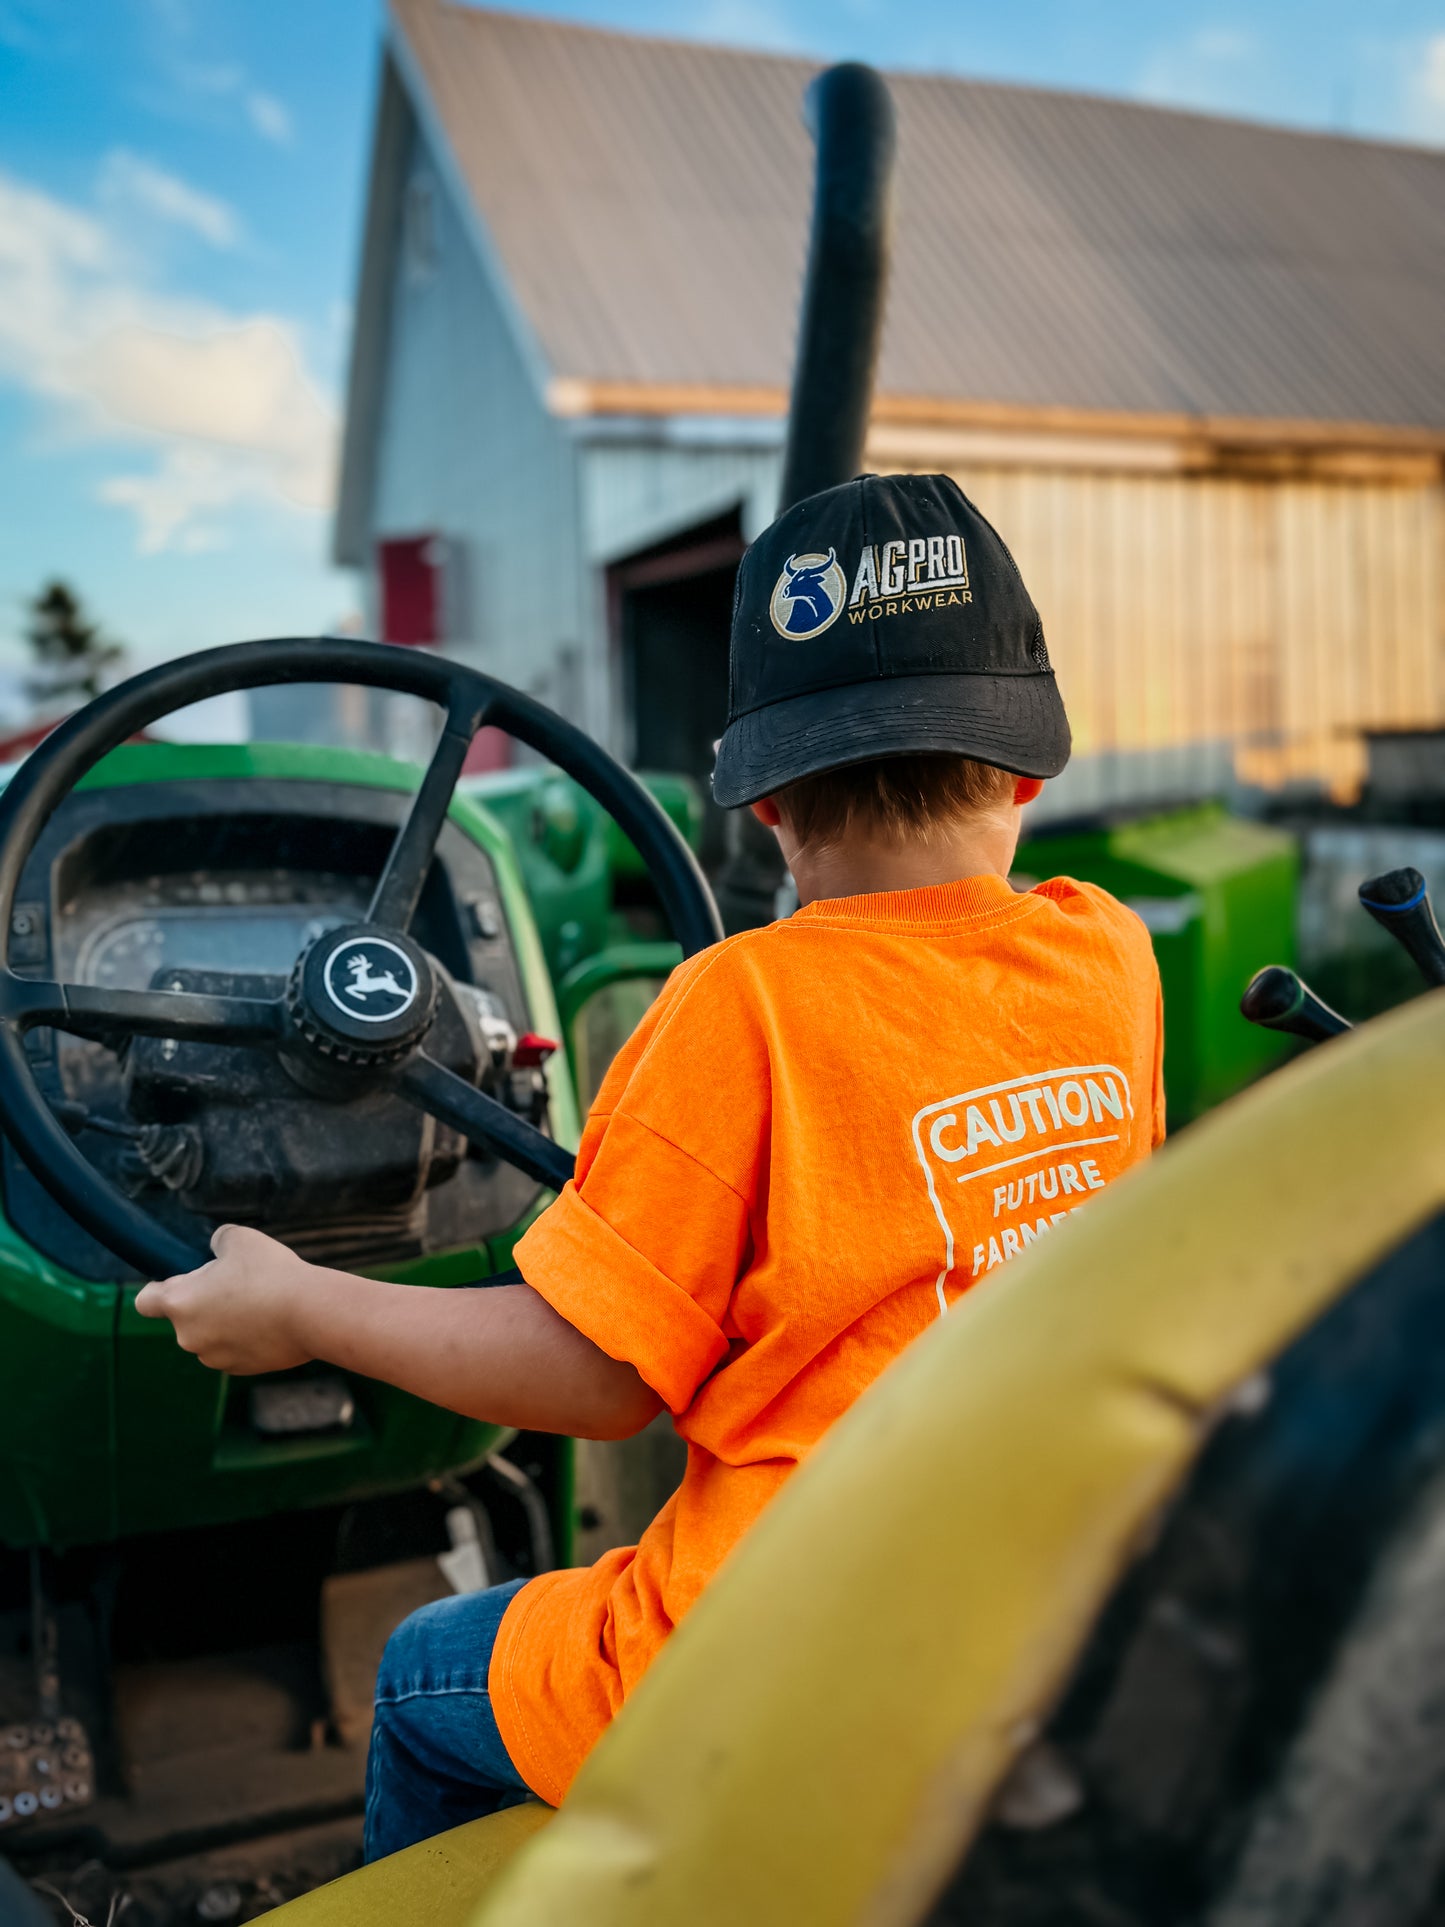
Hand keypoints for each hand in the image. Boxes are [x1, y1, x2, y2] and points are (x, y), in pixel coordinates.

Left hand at [134, 1224, 319, 1374]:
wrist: (310, 1313)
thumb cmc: (271, 1273)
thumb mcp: (241, 1239)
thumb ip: (218, 1241)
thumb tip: (217, 1248)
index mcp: (180, 1302)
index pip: (146, 1301)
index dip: (160, 1289)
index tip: (184, 1280)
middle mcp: (188, 1336)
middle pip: (185, 1316)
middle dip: (206, 1301)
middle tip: (239, 1283)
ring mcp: (214, 1356)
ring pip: (211, 1334)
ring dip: (226, 1321)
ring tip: (261, 1302)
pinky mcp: (240, 1369)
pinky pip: (234, 1349)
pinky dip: (247, 1338)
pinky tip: (272, 1322)